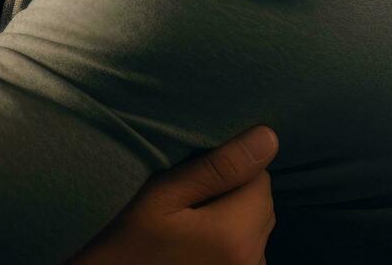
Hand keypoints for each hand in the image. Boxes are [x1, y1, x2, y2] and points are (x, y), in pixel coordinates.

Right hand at [69, 125, 277, 264]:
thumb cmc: (123, 240)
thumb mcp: (162, 194)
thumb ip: (217, 167)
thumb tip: (267, 138)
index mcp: (235, 234)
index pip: (260, 177)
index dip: (229, 167)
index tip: (192, 174)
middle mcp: (251, 261)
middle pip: (261, 205)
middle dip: (233, 193)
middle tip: (186, 197)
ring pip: (255, 229)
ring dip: (231, 218)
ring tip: (187, 222)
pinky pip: (245, 252)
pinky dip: (227, 242)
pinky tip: (192, 244)